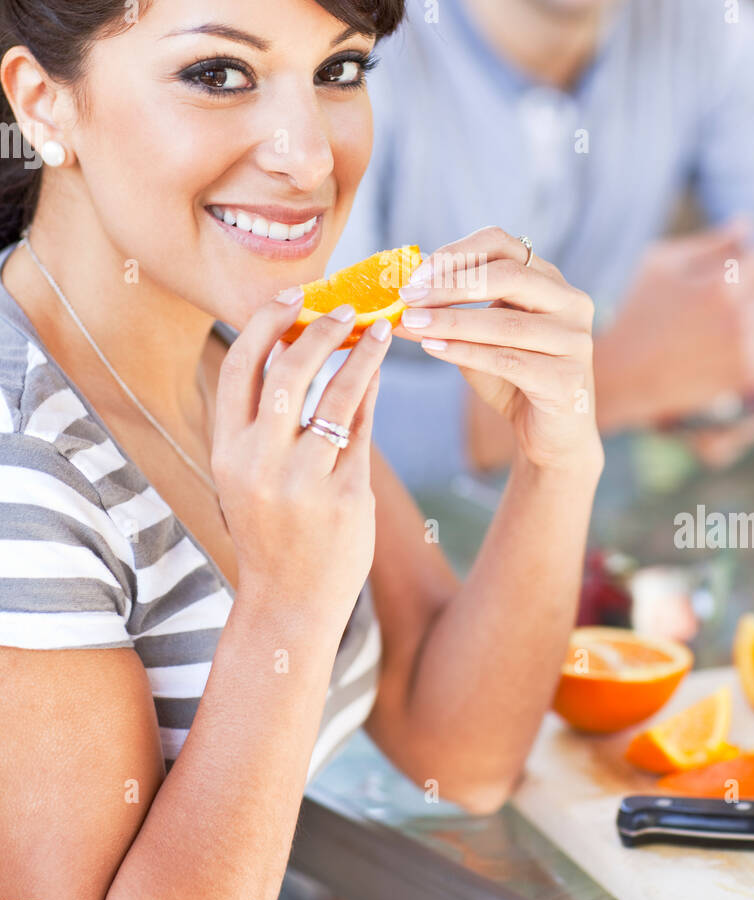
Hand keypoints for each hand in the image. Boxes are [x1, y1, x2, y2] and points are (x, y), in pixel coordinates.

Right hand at [209, 294, 391, 623]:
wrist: (288, 604)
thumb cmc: (272, 529)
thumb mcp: (250, 474)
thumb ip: (268, 419)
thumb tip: (300, 345)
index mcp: (227, 451)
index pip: (240, 367)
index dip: (266, 323)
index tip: (292, 295)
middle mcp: (258, 463)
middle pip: (289, 371)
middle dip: (321, 329)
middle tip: (347, 309)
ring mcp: (301, 482)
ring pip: (337, 395)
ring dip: (361, 354)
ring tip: (379, 331)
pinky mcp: (344, 498)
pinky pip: (363, 430)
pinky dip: (372, 393)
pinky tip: (380, 374)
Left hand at [393, 226, 601, 474]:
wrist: (550, 435)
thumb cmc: (512, 378)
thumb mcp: (475, 338)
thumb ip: (444, 315)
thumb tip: (395, 297)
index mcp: (549, 280)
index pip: (503, 245)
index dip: (457, 253)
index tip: (415, 273)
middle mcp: (571, 302)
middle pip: (509, 276)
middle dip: (451, 284)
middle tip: (408, 296)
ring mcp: (574, 340)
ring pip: (506, 323)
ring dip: (451, 321)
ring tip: (411, 322)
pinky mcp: (567, 378)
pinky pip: (509, 360)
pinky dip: (467, 352)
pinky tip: (434, 349)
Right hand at [593, 218, 753, 431]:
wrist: (623, 372)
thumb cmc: (638, 311)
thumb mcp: (662, 264)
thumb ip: (710, 242)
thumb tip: (749, 223)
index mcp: (720, 283)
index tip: (746, 269)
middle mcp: (739, 315)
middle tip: (747, 296)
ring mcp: (746, 347)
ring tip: (752, 318)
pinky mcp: (748, 375)